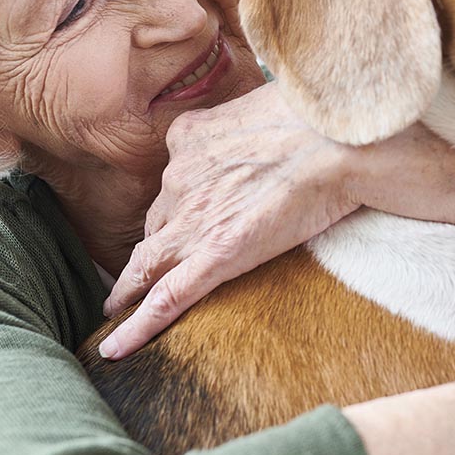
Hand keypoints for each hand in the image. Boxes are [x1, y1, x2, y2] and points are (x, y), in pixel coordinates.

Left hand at [99, 83, 360, 358]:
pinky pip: (167, 298)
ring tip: (115, 311)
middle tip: (140, 272)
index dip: (170, 209)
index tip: (168, 224)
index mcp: (190, 139)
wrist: (339, 141)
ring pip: (148, 263)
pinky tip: (117, 349)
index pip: (174, 184)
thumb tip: (262, 132)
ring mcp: (194, 221)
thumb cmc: (318, 120)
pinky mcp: (216, 257)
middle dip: (149, 248)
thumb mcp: (265, 105)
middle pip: (157, 224)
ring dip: (129, 288)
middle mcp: (181, 179)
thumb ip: (247, 125)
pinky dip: (137, 327)